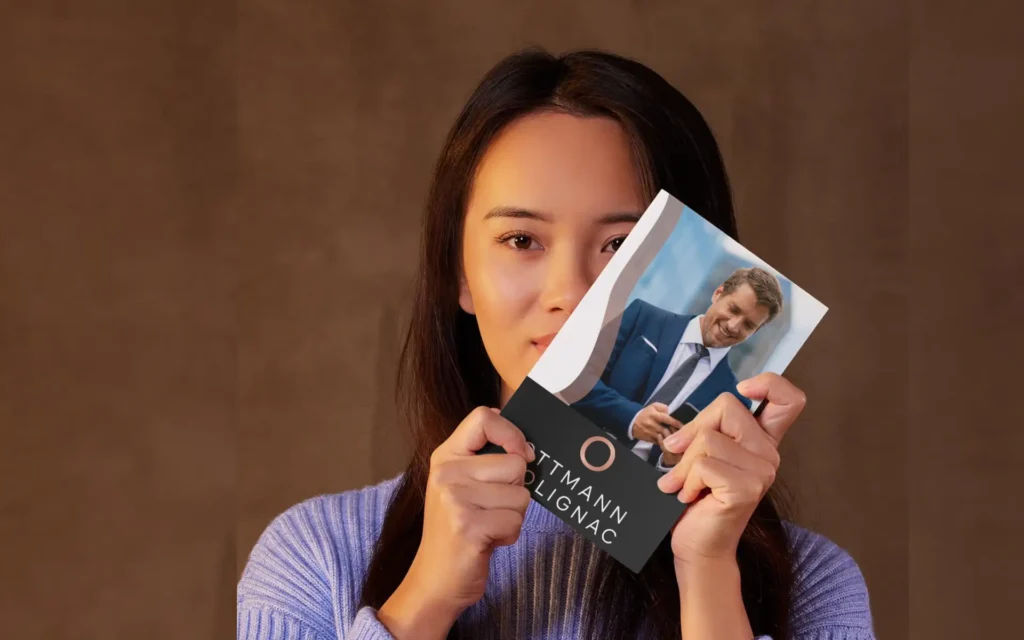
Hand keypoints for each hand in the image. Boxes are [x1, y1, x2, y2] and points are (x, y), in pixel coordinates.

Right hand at [378, 407, 533, 638]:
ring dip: (513, 515)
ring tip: (487, 525)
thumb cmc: (457, 529)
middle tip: (490, 508)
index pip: (483, 417)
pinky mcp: (469, 526)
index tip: (520, 454)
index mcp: (445, 456)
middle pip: (515, 463)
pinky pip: (516, 520)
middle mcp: (447, 473)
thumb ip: (486, 460)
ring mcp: (455, 499)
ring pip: (521, 494)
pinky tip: (487, 541)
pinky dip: (509, 535)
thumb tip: (525, 445)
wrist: (435, 579)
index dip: (511, 433)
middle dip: (515, 489)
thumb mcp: (462, 485)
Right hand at [632, 402, 682, 443]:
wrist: (632, 422)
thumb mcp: (654, 406)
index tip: (684, 425)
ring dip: (671, 438)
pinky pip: (660, 442)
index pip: (667, 419)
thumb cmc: (646, 413)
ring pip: (664, 438)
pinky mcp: (650, 440)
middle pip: (666, 430)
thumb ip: (664, 408)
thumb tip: (673, 412)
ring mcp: (651, 433)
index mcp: (654, 415)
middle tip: (683, 433)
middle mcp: (653, 425)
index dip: (676, 423)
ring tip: (678, 438)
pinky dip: (666, 442)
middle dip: (675, 432)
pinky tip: (671, 441)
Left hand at [657, 373, 805, 568]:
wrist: (697, 544)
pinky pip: (704, 465)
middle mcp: (769, 454)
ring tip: (685, 485)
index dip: (770, 383)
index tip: (744, 388)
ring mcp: (762, 472)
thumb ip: (705, 431)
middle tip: (680, 458)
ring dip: (684, 464)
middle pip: (728, 406)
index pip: (788, 399)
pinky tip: (690, 497)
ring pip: (709, 438)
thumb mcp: (700, 454)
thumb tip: (679, 436)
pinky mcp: (746, 489)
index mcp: (762, 441)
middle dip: (693, 429)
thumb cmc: (697, 497)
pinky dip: (686, 480)